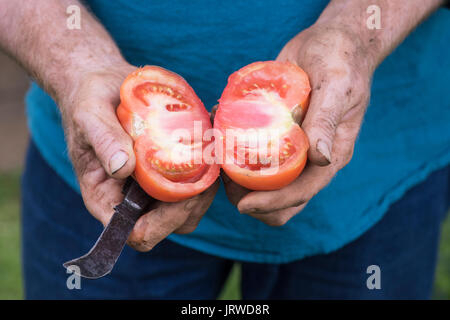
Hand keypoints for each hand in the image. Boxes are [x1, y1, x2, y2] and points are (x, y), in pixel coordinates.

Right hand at [59, 62, 218, 251]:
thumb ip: (104, 141)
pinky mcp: (169, 169)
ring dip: (205, 189)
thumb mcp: (89, 116)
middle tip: (205, 170)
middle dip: (193, 205)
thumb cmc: (88, 101)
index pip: (137, 233)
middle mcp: (131, 198)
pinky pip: (195, 183)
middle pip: (171, 225)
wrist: (102, 83)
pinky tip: (211, 146)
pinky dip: (208, 171)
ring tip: (211, 157)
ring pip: (189, 208)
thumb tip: (123, 168)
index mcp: (106, 197)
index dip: (162, 224)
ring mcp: (152, 185)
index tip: (180, 193)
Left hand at [223, 26, 372, 225]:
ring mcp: (293, 148)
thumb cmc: (340, 59)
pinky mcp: (277, 133)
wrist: (331, 41)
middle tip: (225, 177)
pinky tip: (222, 135)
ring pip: (265, 182)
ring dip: (239, 180)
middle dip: (251, 198)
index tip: (243, 205)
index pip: (303, 192)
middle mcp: (311, 158)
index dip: (273, 203)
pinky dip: (235, 154)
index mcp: (331, 155)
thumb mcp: (336, 87)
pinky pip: (255, 155)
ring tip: (219, 155)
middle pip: (282, 199)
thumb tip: (321, 159)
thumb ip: (327, 122)